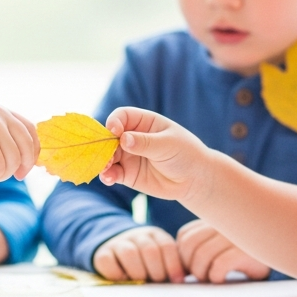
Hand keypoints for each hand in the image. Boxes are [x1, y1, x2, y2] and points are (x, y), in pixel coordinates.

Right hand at [0, 103, 38, 185]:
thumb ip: (1, 136)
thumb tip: (25, 160)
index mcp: (0, 111)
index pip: (30, 130)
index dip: (33, 150)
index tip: (27, 166)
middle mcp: (0, 116)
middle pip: (27, 147)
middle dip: (24, 166)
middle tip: (17, 177)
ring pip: (13, 162)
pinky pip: (0, 170)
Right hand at [92, 226, 184, 282]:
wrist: (115, 249)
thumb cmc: (145, 262)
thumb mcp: (160, 259)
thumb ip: (171, 266)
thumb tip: (183, 280)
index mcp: (155, 235)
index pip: (167, 246)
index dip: (174, 265)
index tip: (177, 280)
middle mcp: (137, 235)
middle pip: (150, 250)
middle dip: (156, 271)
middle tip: (157, 281)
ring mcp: (118, 243)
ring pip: (130, 253)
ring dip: (138, 272)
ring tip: (141, 281)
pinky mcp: (102, 253)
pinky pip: (108, 262)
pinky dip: (117, 274)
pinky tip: (123, 279)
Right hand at [99, 107, 214, 202]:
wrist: (194, 179)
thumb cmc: (185, 154)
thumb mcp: (168, 145)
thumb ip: (145, 142)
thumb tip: (123, 139)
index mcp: (143, 122)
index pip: (122, 116)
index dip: (114, 121)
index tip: (114, 131)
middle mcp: (132, 137)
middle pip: (109, 136)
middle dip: (103, 145)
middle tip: (104, 155)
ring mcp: (128, 156)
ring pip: (108, 156)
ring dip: (103, 161)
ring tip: (105, 168)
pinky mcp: (127, 174)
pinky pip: (112, 173)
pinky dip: (107, 175)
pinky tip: (109, 179)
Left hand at [176, 219, 270, 282]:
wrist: (283, 251)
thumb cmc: (248, 253)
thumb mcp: (224, 243)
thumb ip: (204, 245)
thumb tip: (181, 267)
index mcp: (216, 218)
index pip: (185, 236)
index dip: (184, 256)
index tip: (194, 268)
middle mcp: (224, 223)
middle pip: (189, 246)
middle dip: (192, 267)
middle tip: (203, 277)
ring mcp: (236, 235)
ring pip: (202, 256)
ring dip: (204, 274)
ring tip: (213, 279)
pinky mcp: (247, 251)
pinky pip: (219, 265)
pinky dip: (217, 277)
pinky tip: (224, 280)